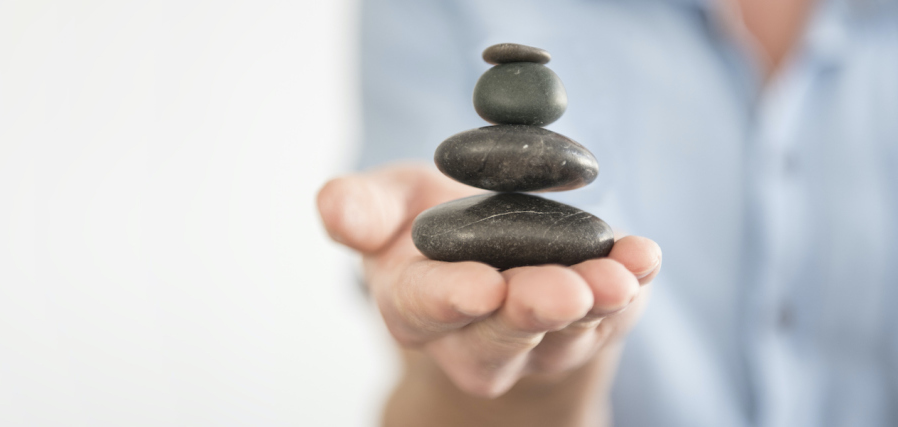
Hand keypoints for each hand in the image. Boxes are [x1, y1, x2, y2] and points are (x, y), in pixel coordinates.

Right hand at [317, 163, 660, 424]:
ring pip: (565, 335)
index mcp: (413, 307)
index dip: (453, 299)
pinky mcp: (593, 323)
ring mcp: (539, 341)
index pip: (426, 309)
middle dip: (533, 313)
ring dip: (594, 305)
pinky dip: (633, 283)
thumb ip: (360, 208)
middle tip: (564, 290)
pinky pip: (617, 313)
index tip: (482, 285)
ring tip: (617, 276)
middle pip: (501, 337)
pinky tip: (644, 255)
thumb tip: (334, 207)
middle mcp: (474, 337)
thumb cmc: (430, 226)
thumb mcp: (389, 203)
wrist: (488, 253)